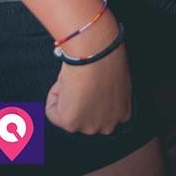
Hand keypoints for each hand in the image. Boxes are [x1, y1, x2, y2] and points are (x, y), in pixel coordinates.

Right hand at [45, 17, 132, 134]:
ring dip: (67, 97)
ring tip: (75, 77)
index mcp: (123, 113)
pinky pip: (52, 112)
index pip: (101, 112)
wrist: (97, 49)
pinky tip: (66, 80)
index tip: (87, 83)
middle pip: (85, 117)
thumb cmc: (108, 53)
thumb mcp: (115, 77)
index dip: (91, 95)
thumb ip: (107, 90)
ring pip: (68, 115)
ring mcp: (90, 126)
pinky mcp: (71, 123)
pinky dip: (54, 95)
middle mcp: (109, 125)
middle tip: (79, 79)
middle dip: (78, 100)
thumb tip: (94, 86)